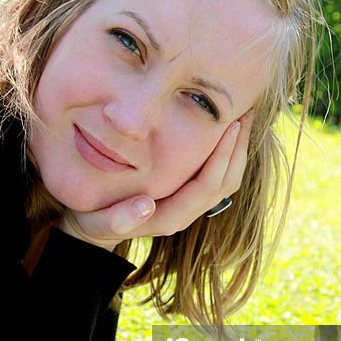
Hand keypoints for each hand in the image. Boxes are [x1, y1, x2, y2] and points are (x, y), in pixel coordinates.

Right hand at [58, 112, 252, 250]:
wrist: (94, 230)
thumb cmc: (94, 219)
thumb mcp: (99, 220)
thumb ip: (118, 219)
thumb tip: (145, 206)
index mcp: (171, 217)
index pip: (208, 185)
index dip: (222, 156)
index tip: (231, 124)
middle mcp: (187, 213)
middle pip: (227, 181)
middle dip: (239, 147)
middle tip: (246, 110)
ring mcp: (190, 205)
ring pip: (227, 178)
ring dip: (238, 148)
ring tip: (243, 114)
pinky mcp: (188, 195)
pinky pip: (217, 174)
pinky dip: (227, 151)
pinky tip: (225, 127)